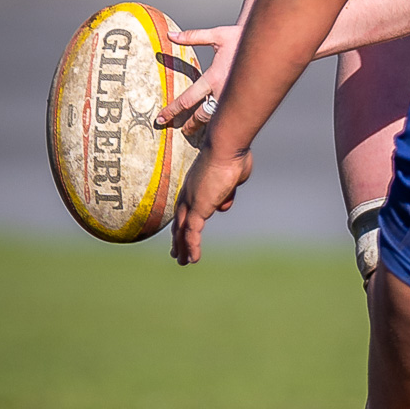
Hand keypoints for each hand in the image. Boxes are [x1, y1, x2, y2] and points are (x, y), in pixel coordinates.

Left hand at [156, 25, 240, 140]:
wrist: (270, 45)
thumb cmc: (243, 39)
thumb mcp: (217, 36)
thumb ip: (192, 37)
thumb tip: (170, 36)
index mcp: (214, 78)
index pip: (187, 99)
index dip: (172, 110)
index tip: (161, 118)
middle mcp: (224, 92)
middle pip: (201, 116)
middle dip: (190, 125)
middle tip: (181, 130)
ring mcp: (235, 97)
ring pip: (217, 118)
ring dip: (206, 125)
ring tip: (197, 129)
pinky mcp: (244, 98)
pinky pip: (230, 114)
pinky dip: (222, 120)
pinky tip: (219, 123)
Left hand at [171, 140, 251, 264]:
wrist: (227, 146)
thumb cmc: (233, 155)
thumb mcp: (232, 179)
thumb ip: (227, 193)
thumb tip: (222, 206)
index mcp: (196, 185)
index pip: (185, 208)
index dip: (183, 222)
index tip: (182, 232)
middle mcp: (189, 193)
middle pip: (179, 221)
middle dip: (177, 238)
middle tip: (176, 253)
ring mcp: (191, 201)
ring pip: (182, 230)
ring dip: (182, 248)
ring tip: (182, 262)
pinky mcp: (198, 208)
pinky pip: (192, 233)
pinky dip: (191, 247)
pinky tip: (193, 259)